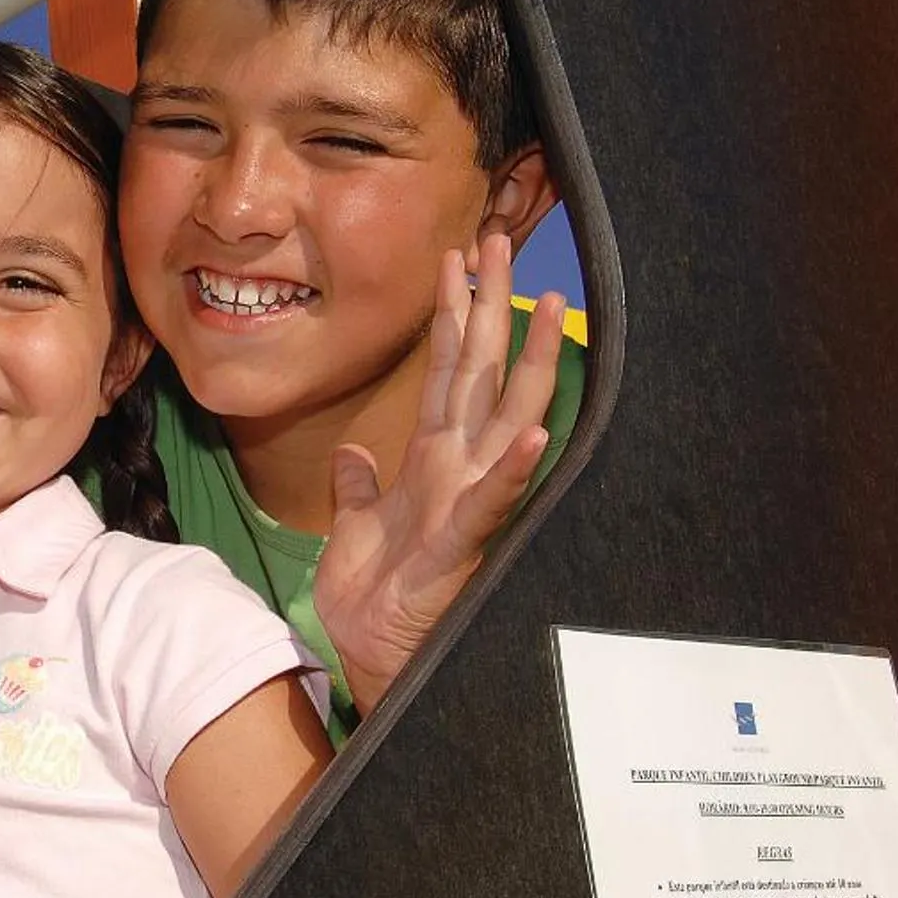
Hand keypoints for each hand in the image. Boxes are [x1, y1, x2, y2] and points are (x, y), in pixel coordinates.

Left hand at [313, 232, 565, 715]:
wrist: (372, 659)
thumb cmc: (373, 599)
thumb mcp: (352, 527)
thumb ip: (358, 485)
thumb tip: (354, 452)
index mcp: (431, 462)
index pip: (445, 371)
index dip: (449, 314)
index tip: (455, 256)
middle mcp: (457, 470)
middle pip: (479, 372)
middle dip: (490, 306)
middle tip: (500, 239)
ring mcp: (465, 502)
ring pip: (503, 417)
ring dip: (524, 363)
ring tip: (545, 306)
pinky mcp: (461, 544)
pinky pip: (493, 500)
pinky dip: (513, 468)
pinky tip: (538, 434)